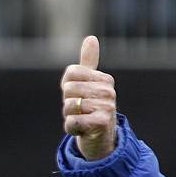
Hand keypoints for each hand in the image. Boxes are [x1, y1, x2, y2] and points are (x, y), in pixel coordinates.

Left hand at [61, 36, 116, 159]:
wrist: (100, 138)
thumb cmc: (90, 109)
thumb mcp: (87, 84)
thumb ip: (88, 63)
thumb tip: (91, 38)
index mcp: (104, 79)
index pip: (70, 74)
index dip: (67, 88)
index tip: (79, 96)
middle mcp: (108, 91)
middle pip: (68, 89)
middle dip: (68, 103)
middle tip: (81, 111)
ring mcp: (107, 106)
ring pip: (69, 106)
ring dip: (69, 116)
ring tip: (82, 119)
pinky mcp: (102, 123)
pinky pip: (72, 121)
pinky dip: (71, 128)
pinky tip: (82, 130)